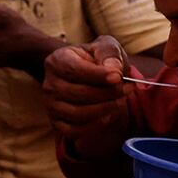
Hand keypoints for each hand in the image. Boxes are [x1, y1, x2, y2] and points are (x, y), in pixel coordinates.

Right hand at [43, 37, 130, 159]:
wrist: (84, 71)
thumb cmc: (96, 58)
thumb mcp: (105, 47)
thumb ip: (110, 54)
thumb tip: (114, 71)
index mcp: (57, 60)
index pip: (75, 70)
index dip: (98, 75)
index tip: (118, 77)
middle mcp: (49, 84)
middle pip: (78, 93)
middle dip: (107, 93)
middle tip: (127, 89)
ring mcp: (51, 105)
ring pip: (77, 114)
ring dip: (104, 109)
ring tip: (120, 101)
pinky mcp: (56, 122)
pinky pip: (74, 131)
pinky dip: (95, 126)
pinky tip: (110, 115)